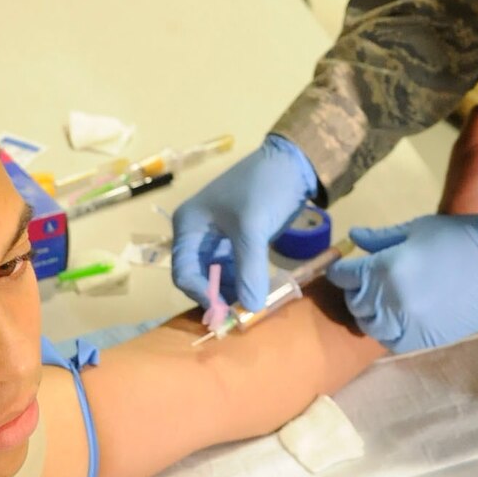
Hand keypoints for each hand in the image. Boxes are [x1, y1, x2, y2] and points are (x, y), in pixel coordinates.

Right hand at [171, 134, 316, 312]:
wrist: (293, 163)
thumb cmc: (264, 188)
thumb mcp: (254, 228)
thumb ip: (249, 269)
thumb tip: (250, 307)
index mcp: (188, 225)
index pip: (184, 272)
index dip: (202, 295)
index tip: (227, 311)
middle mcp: (197, 234)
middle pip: (199, 278)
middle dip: (219, 296)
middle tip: (243, 314)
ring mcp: (217, 238)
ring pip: (218, 277)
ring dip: (234, 292)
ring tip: (255, 304)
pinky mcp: (237, 241)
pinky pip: (234, 270)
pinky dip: (244, 282)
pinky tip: (260, 292)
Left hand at [327, 213, 477, 355]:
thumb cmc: (458, 239)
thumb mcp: (417, 230)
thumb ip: (380, 238)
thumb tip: (354, 238)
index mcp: (385, 269)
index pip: (345, 276)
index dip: (341, 270)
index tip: (345, 267)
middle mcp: (389, 301)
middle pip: (355, 303)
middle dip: (355, 290)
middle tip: (366, 280)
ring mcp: (407, 325)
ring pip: (370, 326)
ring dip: (370, 313)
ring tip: (382, 300)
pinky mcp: (424, 340)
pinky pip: (393, 342)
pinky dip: (389, 331)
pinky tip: (398, 317)